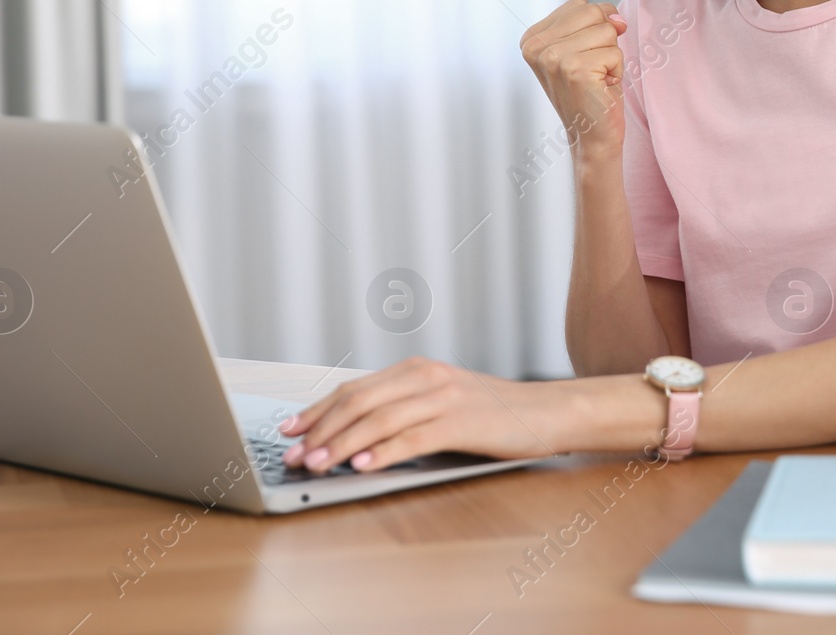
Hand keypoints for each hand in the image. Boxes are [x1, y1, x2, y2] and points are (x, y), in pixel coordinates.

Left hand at [277, 357, 566, 472]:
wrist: (546, 412)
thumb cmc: (493, 414)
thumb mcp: (442, 401)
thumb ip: (404, 410)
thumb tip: (351, 437)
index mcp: (416, 370)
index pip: (353, 389)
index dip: (317, 410)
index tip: (289, 429)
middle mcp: (425, 378)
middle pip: (359, 402)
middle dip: (320, 430)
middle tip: (293, 454)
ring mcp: (443, 398)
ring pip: (379, 420)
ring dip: (341, 444)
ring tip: (316, 464)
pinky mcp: (460, 422)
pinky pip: (412, 438)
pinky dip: (382, 452)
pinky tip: (361, 466)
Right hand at [519, 0, 627, 159]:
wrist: (591, 136)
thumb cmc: (591, 90)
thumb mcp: (585, 46)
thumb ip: (596, 21)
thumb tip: (618, 19)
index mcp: (531, 38)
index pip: (580, 5)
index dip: (595, 28)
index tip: (583, 58)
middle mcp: (536, 46)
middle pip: (593, 12)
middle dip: (604, 40)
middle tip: (593, 69)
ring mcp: (552, 57)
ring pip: (607, 30)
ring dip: (611, 56)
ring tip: (596, 78)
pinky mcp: (574, 69)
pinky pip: (615, 51)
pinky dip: (617, 70)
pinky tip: (601, 88)